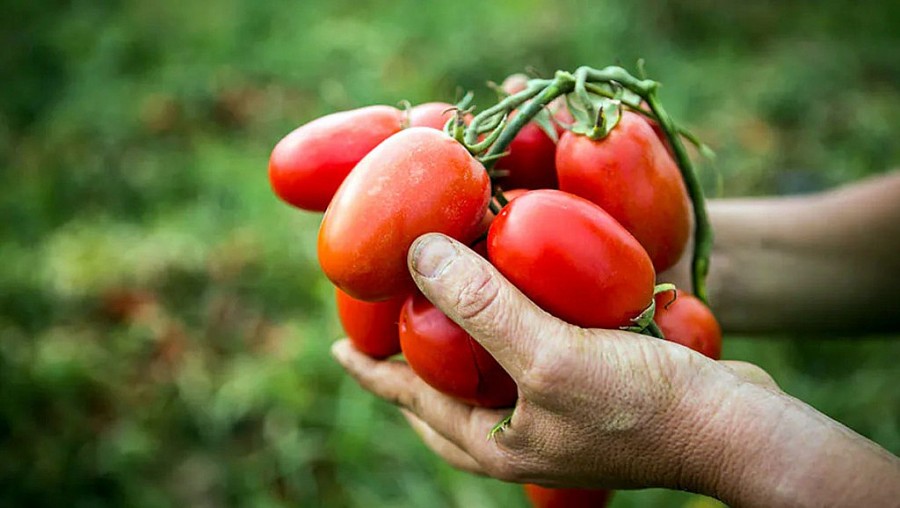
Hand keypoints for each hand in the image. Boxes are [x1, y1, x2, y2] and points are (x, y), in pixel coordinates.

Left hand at [331, 233, 773, 491]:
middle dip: (412, 357)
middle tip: (389, 317)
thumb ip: (480, 306)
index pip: (410, 401)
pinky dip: (517, 317)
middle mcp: (518, 433)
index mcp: (493, 442)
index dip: (371, 371)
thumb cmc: (640, 405)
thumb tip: (418, 252)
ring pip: (490, 369)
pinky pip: (533, 350)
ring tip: (447, 295)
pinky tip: (523, 287)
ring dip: (466, 331)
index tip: (336, 347)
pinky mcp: (591, 388)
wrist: (736, 426)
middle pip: (444, 391)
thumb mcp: (548, 355)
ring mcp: (555, 413)